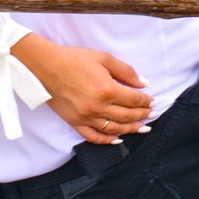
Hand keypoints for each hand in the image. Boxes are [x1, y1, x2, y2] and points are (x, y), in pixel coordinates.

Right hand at [11, 37, 152, 141]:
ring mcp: (86, 118)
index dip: (146, 101)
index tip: (153, 102)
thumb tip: (144, 84)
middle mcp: (98, 107)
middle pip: (127, 116)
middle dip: (143, 116)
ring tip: (142, 128)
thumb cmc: (74, 59)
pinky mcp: (75, 122)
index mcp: (107, 90)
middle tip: (153, 115)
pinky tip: (118, 139)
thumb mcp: (104, 58)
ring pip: (114, 129)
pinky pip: (93, 137)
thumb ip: (126, 71)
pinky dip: (107, 140)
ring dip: (131, 130)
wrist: (45, 66)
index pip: (134, 100)